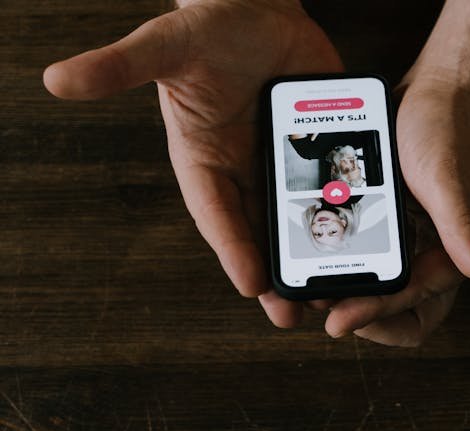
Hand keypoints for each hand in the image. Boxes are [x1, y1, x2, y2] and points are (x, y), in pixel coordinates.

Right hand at [43, 0, 342, 324]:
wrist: (260, 6)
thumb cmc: (205, 25)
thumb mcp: (166, 45)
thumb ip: (121, 65)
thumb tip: (57, 79)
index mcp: (204, 160)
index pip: (218, 214)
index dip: (234, 250)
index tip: (250, 285)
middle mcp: (245, 170)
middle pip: (261, 233)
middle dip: (276, 277)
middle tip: (294, 316)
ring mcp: (284, 165)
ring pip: (300, 222)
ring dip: (315, 259)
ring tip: (336, 297)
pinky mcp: (318, 151)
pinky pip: (335, 189)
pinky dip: (350, 217)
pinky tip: (369, 243)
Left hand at [317, 79, 469, 345]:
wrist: (445, 87)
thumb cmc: (453, 128)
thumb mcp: (448, 179)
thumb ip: (464, 229)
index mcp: (457, 257)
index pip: (417, 311)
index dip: (380, 319)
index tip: (339, 319)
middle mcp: (435, 256)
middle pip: (394, 311)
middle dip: (355, 313)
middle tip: (313, 304)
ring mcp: (413, 240)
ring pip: (375, 285)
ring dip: (344, 289)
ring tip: (304, 285)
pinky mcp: (392, 219)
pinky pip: (365, 251)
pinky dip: (341, 256)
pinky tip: (310, 249)